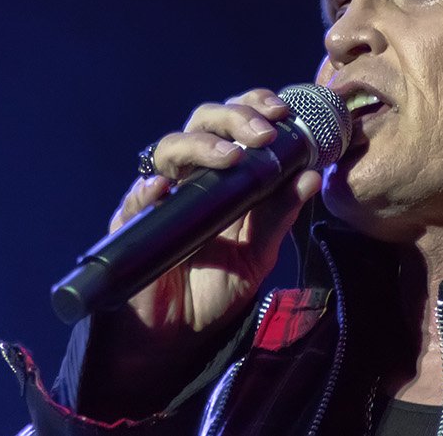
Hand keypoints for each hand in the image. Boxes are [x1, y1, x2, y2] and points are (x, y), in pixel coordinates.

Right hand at [93, 88, 320, 373]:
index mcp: (225, 176)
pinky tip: (164, 188)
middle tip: (263, 134)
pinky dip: (148, 190)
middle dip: (235, 119)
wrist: (176, 336)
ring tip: (229, 157)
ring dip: (201, 146)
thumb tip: (311, 175)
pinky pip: (134, 200)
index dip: (254, 107)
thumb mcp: (258, 252)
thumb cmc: (216, 287)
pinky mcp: (131, 226)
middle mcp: (192, 176)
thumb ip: (280, 215)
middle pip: (203, 123)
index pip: (235, 123)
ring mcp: (161, 197)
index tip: (282, 112)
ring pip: (170, 149)